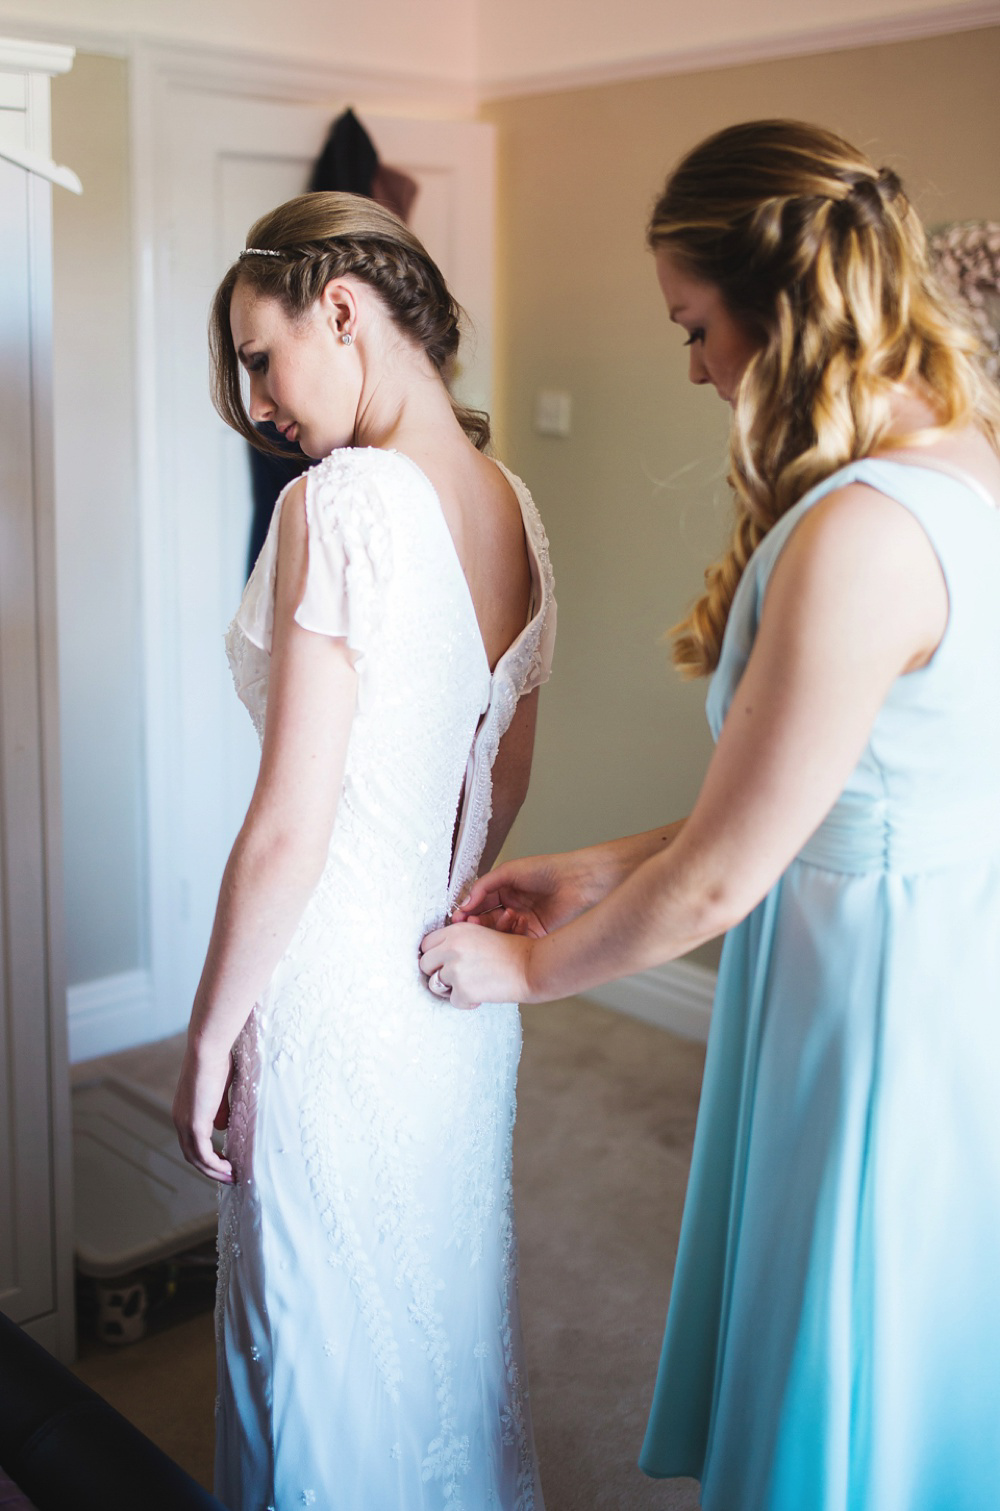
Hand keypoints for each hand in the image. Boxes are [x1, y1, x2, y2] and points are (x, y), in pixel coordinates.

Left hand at [173, 1041, 235, 1183]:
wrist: (207, 1050)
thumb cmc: (216, 1061)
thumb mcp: (219, 1089)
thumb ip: (219, 1109)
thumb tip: (221, 1126)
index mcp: (184, 1111)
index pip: (191, 1141)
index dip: (206, 1155)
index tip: (223, 1161)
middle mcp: (180, 1120)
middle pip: (191, 1155)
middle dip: (210, 1169)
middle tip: (227, 1176)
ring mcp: (185, 1124)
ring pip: (196, 1159)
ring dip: (214, 1171)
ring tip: (231, 1176)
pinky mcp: (195, 1125)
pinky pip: (203, 1154)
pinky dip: (215, 1165)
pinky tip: (228, 1168)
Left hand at [419, 922, 534, 1010]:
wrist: (531, 966)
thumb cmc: (512, 951)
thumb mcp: (482, 934)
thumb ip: (457, 941)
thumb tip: (436, 957)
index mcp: (456, 931)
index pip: (426, 944)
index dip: (433, 955)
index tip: (440, 963)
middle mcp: (451, 948)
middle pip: (424, 964)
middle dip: (436, 972)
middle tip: (452, 977)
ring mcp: (455, 970)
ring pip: (435, 985)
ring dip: (449, 988)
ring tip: (468, 985)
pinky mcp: (463, 990)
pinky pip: (453, 1001)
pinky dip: (466, 1001)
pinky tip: (480, 995)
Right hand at [451, 850, 601, 936]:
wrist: (575, 881)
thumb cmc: (545, 870)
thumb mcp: (509, 871)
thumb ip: (485, 885)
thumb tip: (466, 902)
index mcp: (504, 891)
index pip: (480, 904)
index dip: (468, 911)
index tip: (458, 917)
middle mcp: (512, 907)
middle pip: (486, 920)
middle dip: (476, 924)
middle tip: (468, 925)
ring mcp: (522, 921)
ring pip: (499, 932)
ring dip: (493, 929)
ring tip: (496, 921)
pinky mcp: (534, 934)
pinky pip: (514, 940)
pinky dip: (510, 934)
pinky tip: (513, 924)